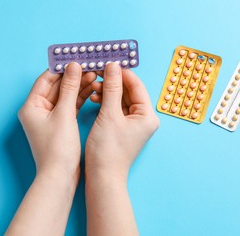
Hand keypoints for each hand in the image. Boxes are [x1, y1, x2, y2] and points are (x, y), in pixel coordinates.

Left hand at [7, 63, 96, 234]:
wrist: (60, 175)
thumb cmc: (57, 148)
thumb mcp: (64, 114)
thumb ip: (70, 88)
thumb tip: (73, 67)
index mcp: (31, 106)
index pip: (45, 79)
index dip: (61, 68)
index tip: (75, 58)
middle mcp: (38, 110)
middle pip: (56, 87)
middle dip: (73, 76)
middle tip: (89, 66)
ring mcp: (49, 118)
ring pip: (65, 96)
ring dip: (78, 86)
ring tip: (94, 75)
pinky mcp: (60, 125)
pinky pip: (70, 106)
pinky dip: (79, 98)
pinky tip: (91, 90)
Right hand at [86, 62, 158, 177]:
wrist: (102, 176)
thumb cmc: (108, 150)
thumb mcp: (109, 114)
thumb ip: (112, 88)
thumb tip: (113, 66)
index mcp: (147, 116)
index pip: (136, 85)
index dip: (122, 73)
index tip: (107, 62)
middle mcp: (144, 118)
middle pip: (129, 91)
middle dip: (112, 81)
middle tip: (97, 72)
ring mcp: (133, 123)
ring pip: (121, 98)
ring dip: (107, 90)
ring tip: (93, 86)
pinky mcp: (123, 127)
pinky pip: (116, 108)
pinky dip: (105, 101)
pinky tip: (94, 97)